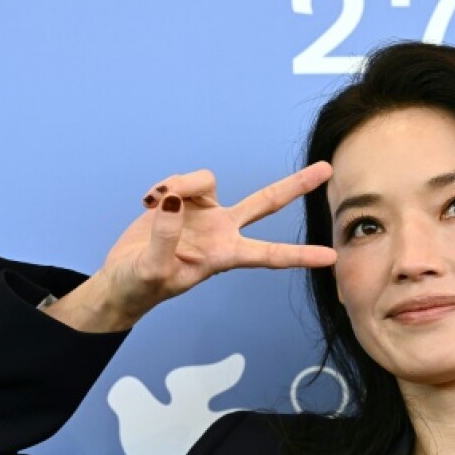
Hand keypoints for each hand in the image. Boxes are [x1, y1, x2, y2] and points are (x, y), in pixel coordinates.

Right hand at [44, 163, 335, 331]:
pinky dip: (163, 187)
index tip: (332, 257)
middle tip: (327, 168)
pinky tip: (148, 203)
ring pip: (206, 180)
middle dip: (296, 185)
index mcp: (224, 256)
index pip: (270, 256)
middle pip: (266, 202)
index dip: (300, 256)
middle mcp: (222, 231)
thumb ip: (164, 240)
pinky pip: (180, 180)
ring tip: (155, 203)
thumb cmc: (142, 285)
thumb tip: (173, 203)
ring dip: (182, 183)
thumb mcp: (153, 271)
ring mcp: (204, 213)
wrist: (122, 278)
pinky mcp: (183, 200)